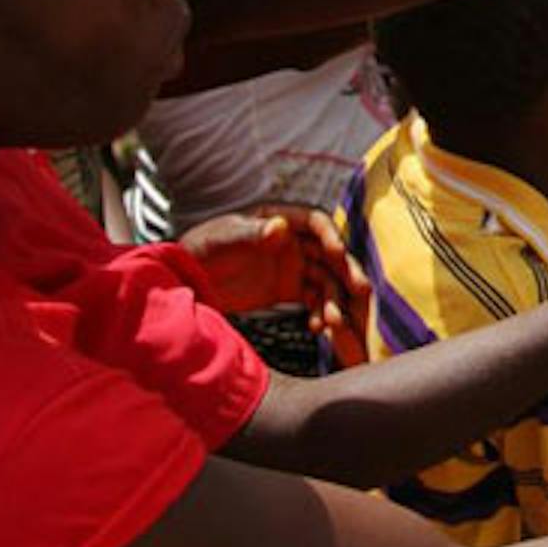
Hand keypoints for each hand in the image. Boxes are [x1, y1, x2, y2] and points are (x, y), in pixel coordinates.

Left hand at [177, 206, 371, 367]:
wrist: (187, 280)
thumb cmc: (202, 248)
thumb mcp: (224, 237)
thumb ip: (251, 233)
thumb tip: (281, 228)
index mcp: (280, 219)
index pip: (315, 222)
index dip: (330, 235)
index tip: (337, 253)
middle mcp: (293, 241)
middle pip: (328, 254)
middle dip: (346, 271)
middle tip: (361, 290)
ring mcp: (293, 266)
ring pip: (325, 280)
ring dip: (334, 299)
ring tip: (335, 320)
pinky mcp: (288, 290)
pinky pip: (313, 300)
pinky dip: (320, 312)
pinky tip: (319, 327)